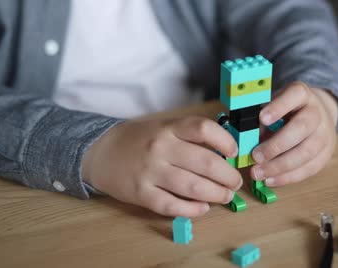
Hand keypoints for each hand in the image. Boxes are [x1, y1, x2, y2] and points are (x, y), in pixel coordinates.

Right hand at [81, 117, 241, 216]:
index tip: (234, 153)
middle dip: (227, 176)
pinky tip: (202, 208)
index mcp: (169, 128)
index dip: (225, 141)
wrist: (102, 152)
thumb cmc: (141, 140)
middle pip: (205, 163)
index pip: (203, 129)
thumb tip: (225, 154)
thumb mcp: (165, 127)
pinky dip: (191, 209)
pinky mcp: (141, 193)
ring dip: (216, 194)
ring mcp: (150, 172)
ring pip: (192, 187)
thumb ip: (190, 137)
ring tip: (225, 196)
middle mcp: (161, 148)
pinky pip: (171, 205)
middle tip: (235, 182)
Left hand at [251, 81, 337, 186]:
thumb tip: (244, 139)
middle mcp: (317, 112)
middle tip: (255, 156)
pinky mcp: (326, 154)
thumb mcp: (274, 105)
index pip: (295, 95)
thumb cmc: (287, 111)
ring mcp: (325, 134)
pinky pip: (309, 168)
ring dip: (279, 166)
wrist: (316, 116)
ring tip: (258, 173)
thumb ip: (261, 118)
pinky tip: (270, 180)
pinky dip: (288, 177)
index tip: (261, 118)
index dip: (279, 107)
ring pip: (306, 152)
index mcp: (302, 94)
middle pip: (302, 127)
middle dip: (276, 145)